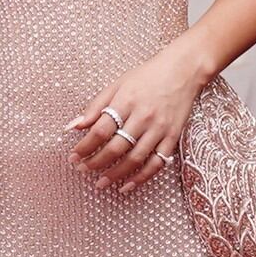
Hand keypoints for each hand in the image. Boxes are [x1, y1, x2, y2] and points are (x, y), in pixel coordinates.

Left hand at [67, 42, 204, 192]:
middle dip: (96, 162)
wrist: (183, 71)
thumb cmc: (147, 76)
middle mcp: (143, 117)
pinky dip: (141, 177)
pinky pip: (157, 162)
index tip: (73, 156)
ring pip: (135, 158)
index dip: (84, 146)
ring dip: (115, 174)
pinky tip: (127, 185)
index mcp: (126, 101)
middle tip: (82, 170)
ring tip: (100, 183)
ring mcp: (159, 128)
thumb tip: (72, 127)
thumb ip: (95, 107)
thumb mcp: (117, 85)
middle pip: (116, 147)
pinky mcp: (172, 137)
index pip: (100, 130)